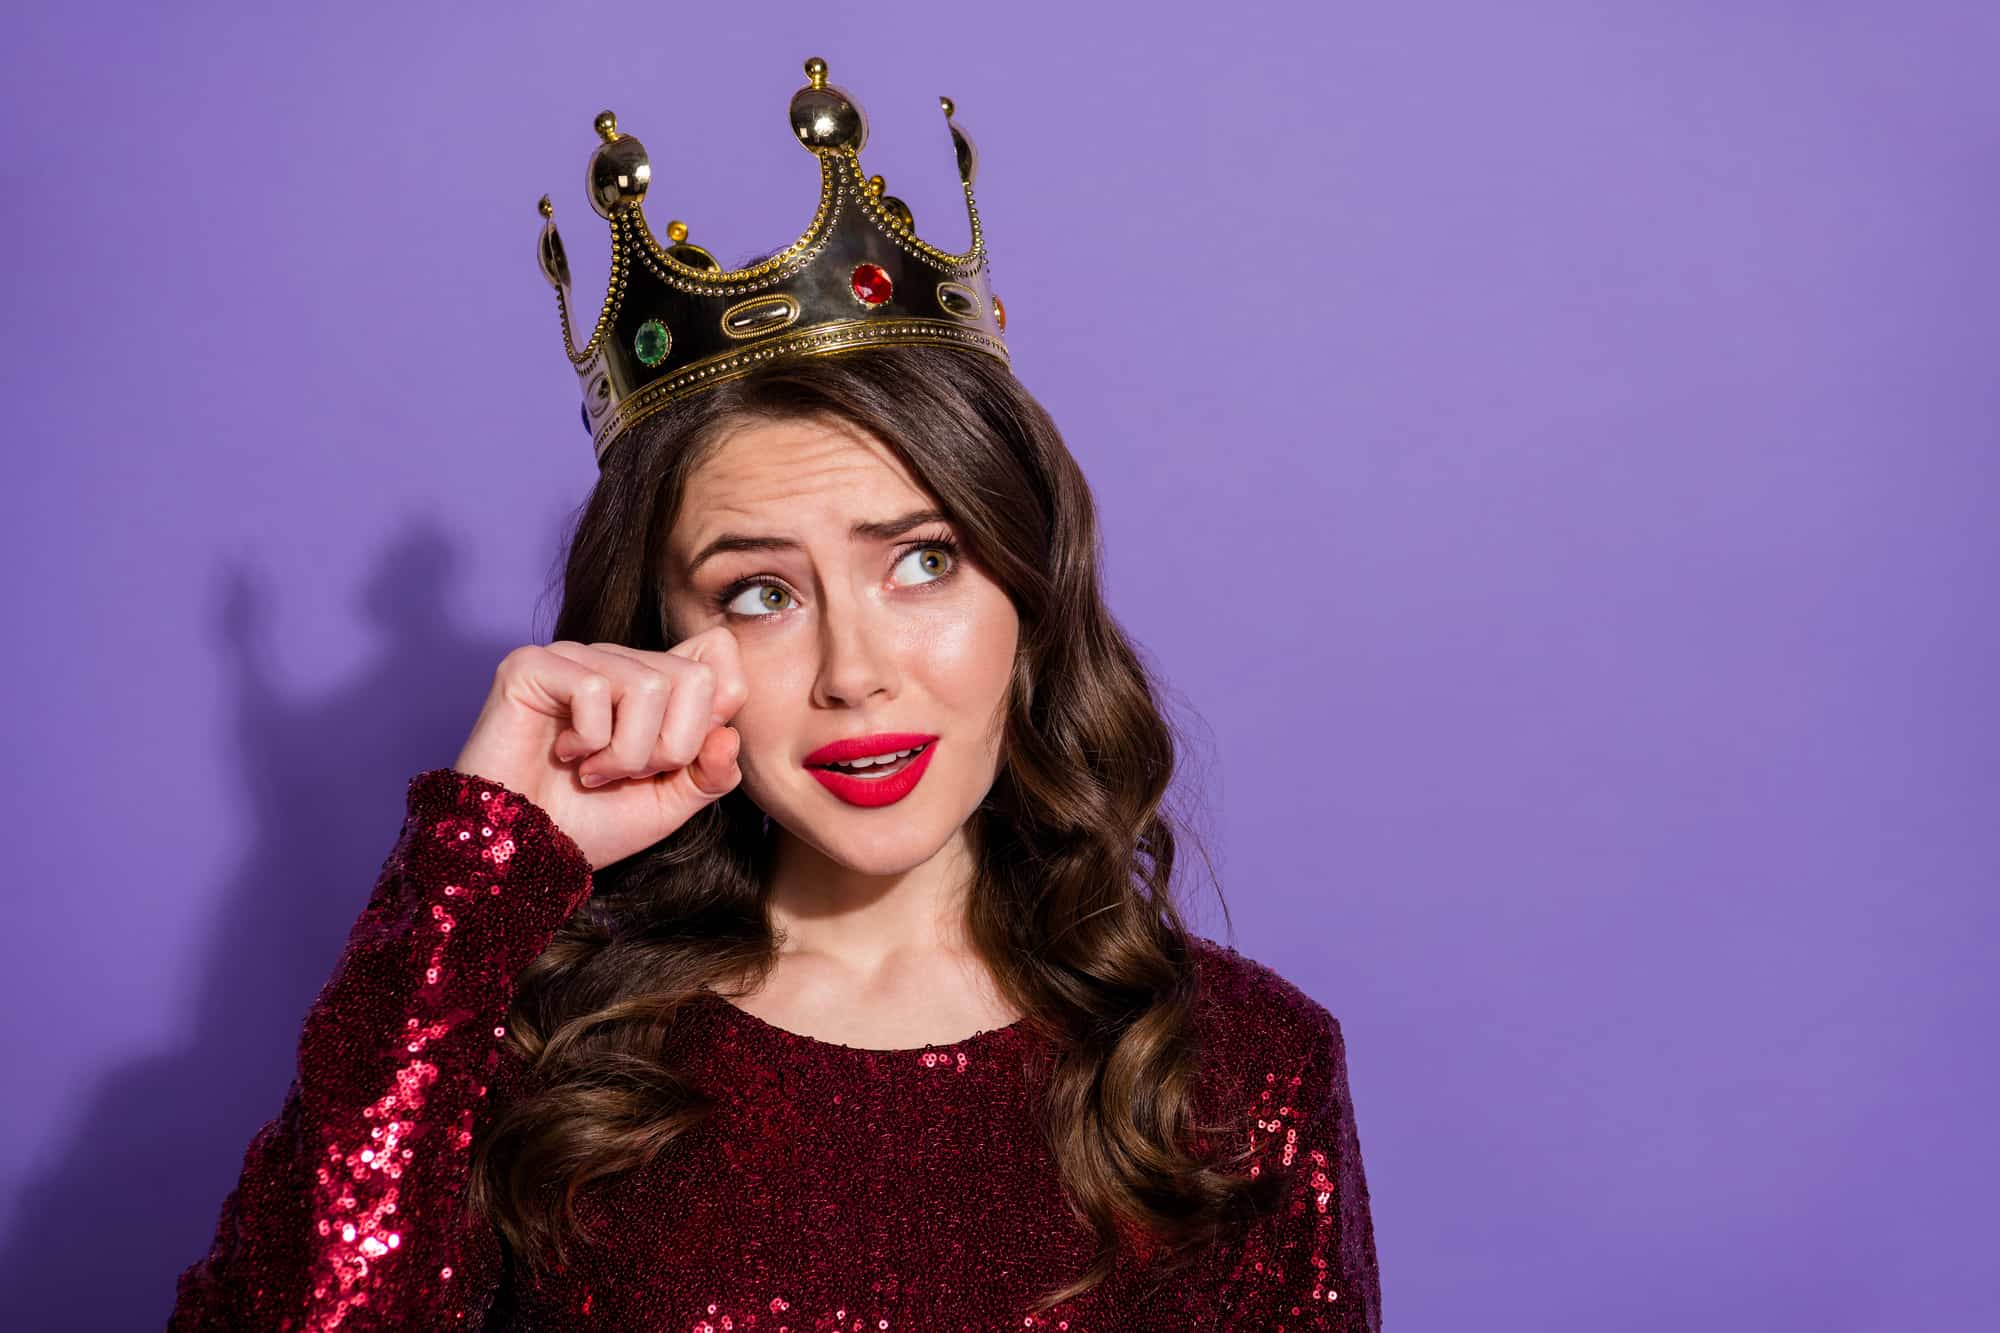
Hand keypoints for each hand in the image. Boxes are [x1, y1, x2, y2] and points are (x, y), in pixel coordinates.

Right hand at [451, 629, 749, 869]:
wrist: (525, 851)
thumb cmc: (590, 823)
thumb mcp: (670, 804)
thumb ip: (711, 771)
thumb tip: (729, 734)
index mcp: (653, 681)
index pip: (717, 653)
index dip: (715, 711)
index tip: (677, 757)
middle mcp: (618, 659)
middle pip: (693, 678)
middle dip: (670, 747)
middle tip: (627, 773)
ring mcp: (575, 657)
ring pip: (649, 686)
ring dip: (627, 752)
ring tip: (594, 771)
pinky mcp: (532, 665)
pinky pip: (596, 689)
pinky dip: (589, 740)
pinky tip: (564, 755)